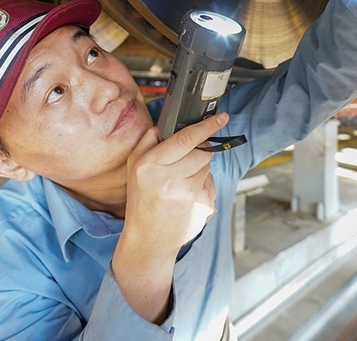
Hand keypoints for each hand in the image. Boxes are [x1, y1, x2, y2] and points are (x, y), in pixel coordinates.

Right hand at [123, 113, 224, 253]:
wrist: (149, 240)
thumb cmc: (142, 200)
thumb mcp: (134, 167)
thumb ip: (148, 141)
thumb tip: (167, 124)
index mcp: (151, 166)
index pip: (186, 139)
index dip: (206, 126)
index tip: (221, 117)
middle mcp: (170, 180)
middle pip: (202, 151)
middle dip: (199, 151)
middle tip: (184, 162)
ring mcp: (189, 195)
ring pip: (208, 166)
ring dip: (199, 169)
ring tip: (181, 183)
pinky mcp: (203, 206)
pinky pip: (211, 183)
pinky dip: (202, 185)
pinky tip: (187, 195)